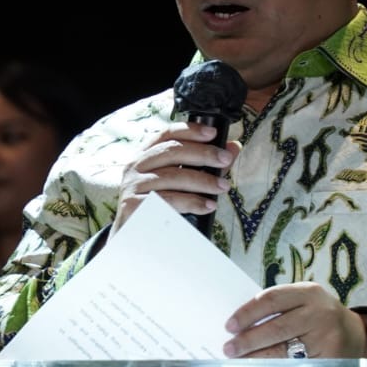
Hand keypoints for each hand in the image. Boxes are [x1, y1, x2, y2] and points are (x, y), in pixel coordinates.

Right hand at [111, 122, 238, 234]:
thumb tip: (232, 148)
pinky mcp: (134, 205)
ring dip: (202, 181)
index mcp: (146, 154)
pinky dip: (192, 202)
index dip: (190, 131)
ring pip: (172, 176)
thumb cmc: (160, 204)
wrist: (134, 235)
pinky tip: (207, 206)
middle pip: (172, 151)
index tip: (213, 133)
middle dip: (203, 154)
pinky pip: (168, 201)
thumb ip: (205, 164)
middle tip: (225, 160)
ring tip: (222, 187)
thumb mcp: (180, 181)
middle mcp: (136, 166)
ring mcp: (133, 185)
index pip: (167, 134)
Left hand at [221, 281, 366, 360]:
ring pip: (284, 356)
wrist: (356, 337)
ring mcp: (326, 342)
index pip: (272, 300)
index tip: (229, 327)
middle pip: (277, 329)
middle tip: (228, 351)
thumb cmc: (318, 316)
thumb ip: (276, 309)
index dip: (248, 314)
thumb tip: (237, 330)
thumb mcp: (303, 301)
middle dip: (248, 343)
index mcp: (309, 293)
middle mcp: (320, 315)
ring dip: (254, 365)